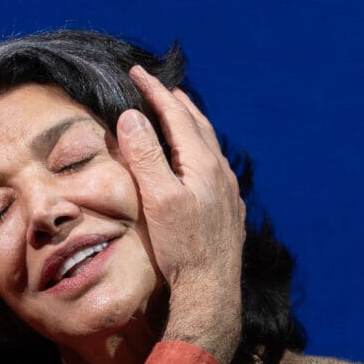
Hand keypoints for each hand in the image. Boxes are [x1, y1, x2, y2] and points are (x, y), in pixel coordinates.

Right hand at [116, 65, 246, 363]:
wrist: (211, 291)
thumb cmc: (182, 249)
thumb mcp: (158, 200)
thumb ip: (145, 157)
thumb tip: (132, 117)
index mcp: (203, 163)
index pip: (176, 114)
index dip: (154, 91)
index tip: (136, 72)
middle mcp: (221, 172)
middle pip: (198, 124)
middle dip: (175, 102)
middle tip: (158, 87)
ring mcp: (229, 191)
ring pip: (210, 145)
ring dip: (191, 125)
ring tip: (179, 115)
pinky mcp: (230, 210)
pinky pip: (215, 166)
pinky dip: (200, 150)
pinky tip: (197, 162)